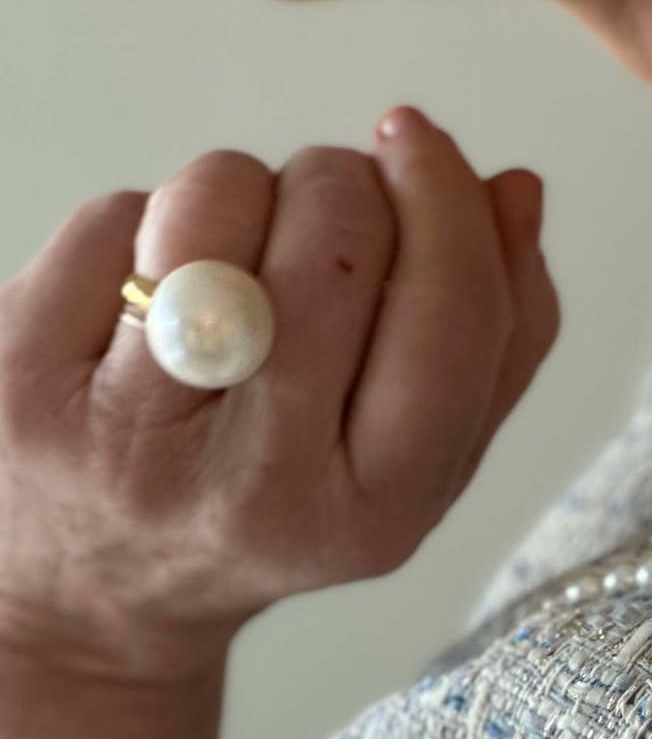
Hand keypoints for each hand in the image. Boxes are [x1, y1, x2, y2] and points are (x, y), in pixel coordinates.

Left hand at [0, 107, 559, 687]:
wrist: (93, 595)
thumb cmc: (273, 504)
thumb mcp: (406, 465)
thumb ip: (493, 344)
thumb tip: (516, 191)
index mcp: (373, 518)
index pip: (446, 326)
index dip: (446, 206)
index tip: (420, 143)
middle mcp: (253, 491)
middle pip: (340, 239)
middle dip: (342, 188)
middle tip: (320, 227)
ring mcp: (129, 438)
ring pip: (220, 200)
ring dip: (239, 192)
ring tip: (230, 266)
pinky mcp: (28, 381)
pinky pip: (116, 213)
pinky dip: (144, 222)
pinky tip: (145, 297)